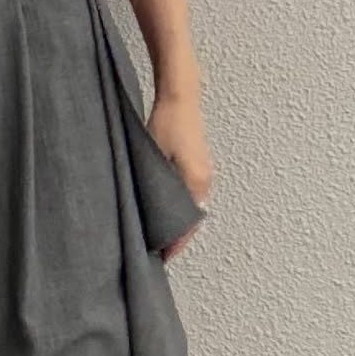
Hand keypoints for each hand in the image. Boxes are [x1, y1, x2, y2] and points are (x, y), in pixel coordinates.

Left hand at [145, 89, 214, 261]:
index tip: (163, 258)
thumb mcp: (154, 157)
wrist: (181, 97)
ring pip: (193, 210)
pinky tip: (168, 214)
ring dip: (180, 224)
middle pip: (192, 221)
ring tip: (161, 238)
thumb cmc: (165, 123)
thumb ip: (155, 188)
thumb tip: (149, 216)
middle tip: (158, 252)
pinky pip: (194, 197)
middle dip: (177, 237)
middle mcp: (205, 182)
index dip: (175, 244)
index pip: (187, 225)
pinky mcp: (201, 168)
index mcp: (195, 182)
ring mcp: (205, 175)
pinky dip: (183, 210)